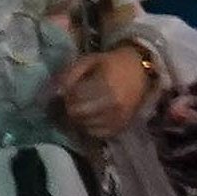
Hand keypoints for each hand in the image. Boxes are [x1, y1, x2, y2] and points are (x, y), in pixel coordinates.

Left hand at [48, 46, 163, 138]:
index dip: (66, 95)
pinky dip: (89, 127)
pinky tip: (90, 116)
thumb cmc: (110, 64)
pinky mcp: (121, 127)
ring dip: (78, 118)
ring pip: (85, 125)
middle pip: (78, 113)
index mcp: (105, 85)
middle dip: (69, 108)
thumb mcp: (88, 61)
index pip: (75, 98)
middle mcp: (113, 105)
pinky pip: (97, 134)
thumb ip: (70, 75)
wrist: (139, 72)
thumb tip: (57, 93)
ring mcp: (118, 118)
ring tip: (81, 107)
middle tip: (71, 101)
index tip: (66, 91)